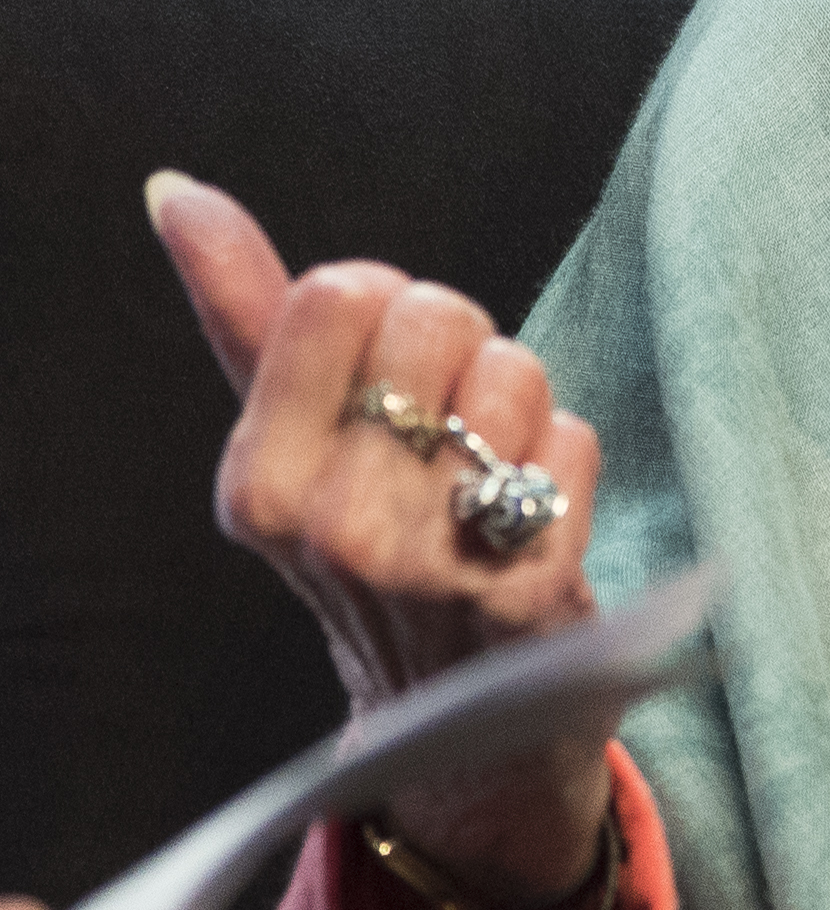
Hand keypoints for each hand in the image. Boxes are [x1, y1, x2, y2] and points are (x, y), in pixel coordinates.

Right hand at [148, 173, 614, 909]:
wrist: (453, 716)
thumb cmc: (371, 540)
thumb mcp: (291, 440)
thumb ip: (245, 311)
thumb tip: (176, 193)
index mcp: (258, 485)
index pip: (339, 293)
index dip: (386, 308)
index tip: (383, 369)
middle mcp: (335, 528)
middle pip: (438, 318)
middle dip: (459, 347)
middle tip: (445, 423)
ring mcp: (435, 565)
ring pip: (514, 372)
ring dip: (518, 404)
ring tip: (487, 471)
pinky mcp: (533, 591)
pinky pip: (574, 438)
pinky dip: (566, 458)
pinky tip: (533, 518)